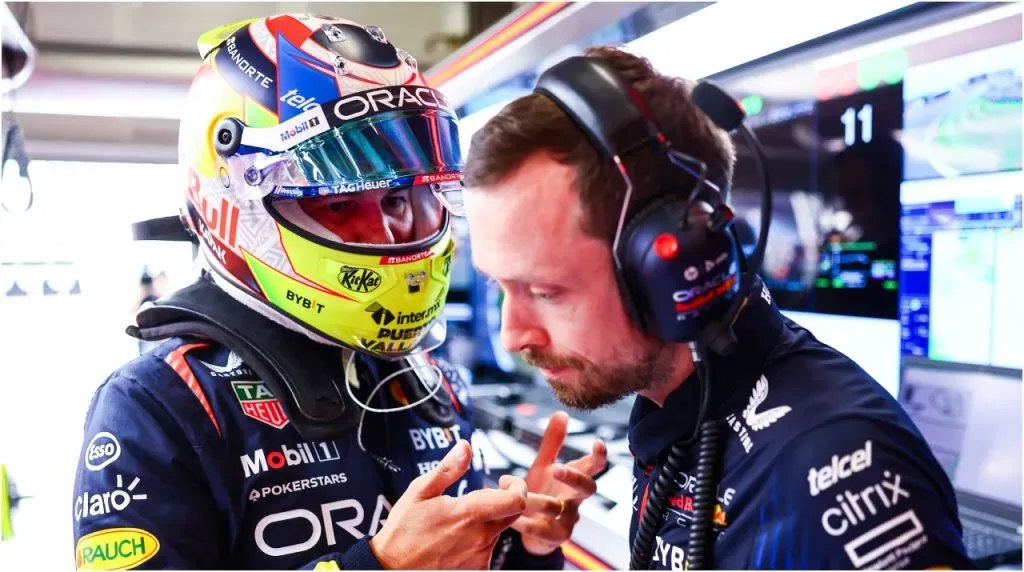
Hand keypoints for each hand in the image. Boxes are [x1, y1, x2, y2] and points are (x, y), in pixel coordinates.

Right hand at [370, 440, 527, 568]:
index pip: (516, 500)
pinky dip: (479, 541)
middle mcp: (479, 538)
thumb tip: (465, 447)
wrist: (391, 568)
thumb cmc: (403, 532)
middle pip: (511, 514)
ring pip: (498, 531)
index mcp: (468, 514)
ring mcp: (479, 557)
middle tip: (478, 498)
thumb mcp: (420, 492)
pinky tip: (457, 539)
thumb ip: (448, 469)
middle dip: (501, 501)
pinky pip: (488, 551)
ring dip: (487, 522)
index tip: (504, 481)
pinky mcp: (476, 570)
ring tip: (458, 522)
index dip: (517, 486)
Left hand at [514, 411, 607, 555]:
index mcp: (574, 479)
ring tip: (521, 493)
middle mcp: (576, 499)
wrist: (531, 529)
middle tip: (555, 468)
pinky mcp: (555, 538)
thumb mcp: (544, 466)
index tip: (598, 443)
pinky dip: (527, 524)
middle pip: (588, 489)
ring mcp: (568, 520)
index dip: (598, 456)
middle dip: (574, 478)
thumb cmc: (543, 492)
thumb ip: (553, 442)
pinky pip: (544, 532)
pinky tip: (513, 518)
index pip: (593, 466)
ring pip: (563, 511)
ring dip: (540, 501)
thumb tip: (562, 412)